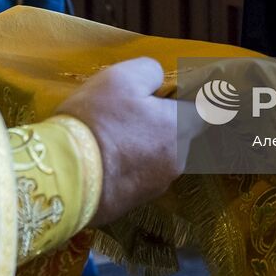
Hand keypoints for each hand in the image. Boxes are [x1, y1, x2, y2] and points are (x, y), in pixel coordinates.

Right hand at [56, 57, 193, 227]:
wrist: (67, 176)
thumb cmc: (100, 119)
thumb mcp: (123, 77)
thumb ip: (151, 71)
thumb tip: (159, 80)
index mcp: (180, 127)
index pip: (207, 112)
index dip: (197, 100)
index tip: (184, 94)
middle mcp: (176, 160)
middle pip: (179, 136)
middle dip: (164, 125)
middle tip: (136, 113)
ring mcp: (156, 186)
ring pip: (158, 158)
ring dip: (144, 147)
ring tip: (114, 136)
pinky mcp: (133, 203)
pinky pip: (138, 177)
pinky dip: (128, 166)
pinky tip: (104, 159)